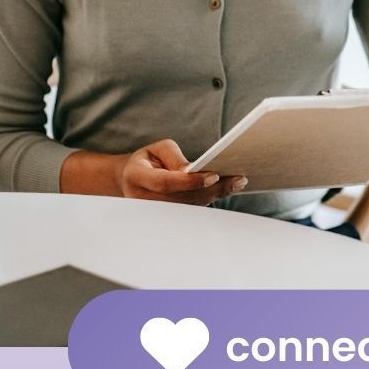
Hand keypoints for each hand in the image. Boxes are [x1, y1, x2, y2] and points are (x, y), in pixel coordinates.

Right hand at [116, 138, 245, 204]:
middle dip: (212, 189)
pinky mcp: (166, 219)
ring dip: (215, 195)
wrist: (131, 179)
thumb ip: (174, 156)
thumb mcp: (157, 149)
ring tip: (238, 182)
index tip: (214, 175)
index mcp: (137, 178)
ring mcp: (154, 214)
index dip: (190, 181)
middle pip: (183, 198)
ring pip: (189, 207)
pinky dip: (210, 200)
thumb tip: (191, 169)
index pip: (166, 183)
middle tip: (237, 179)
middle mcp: (144, 200)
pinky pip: (191, 211)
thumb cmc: (147, 160)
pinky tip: (227, 189)